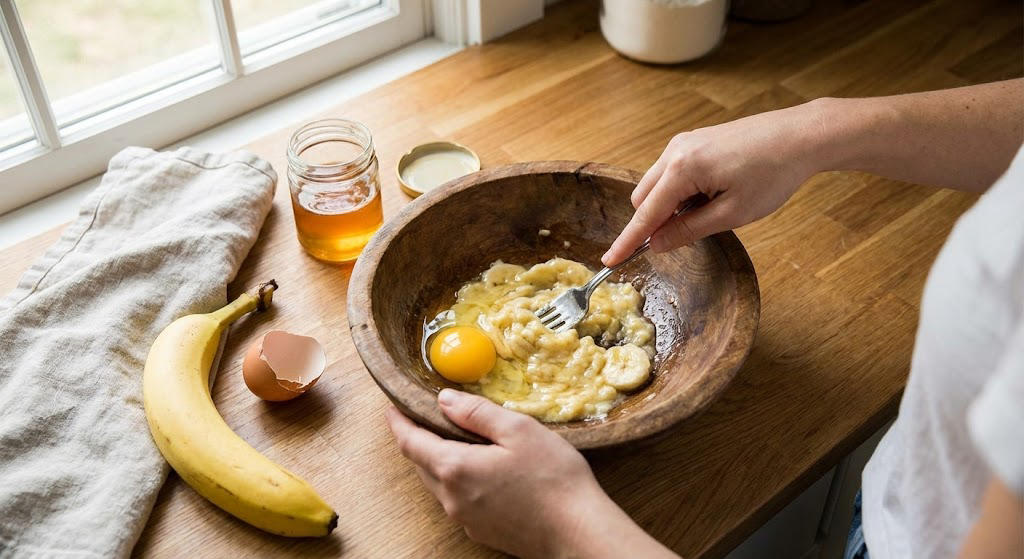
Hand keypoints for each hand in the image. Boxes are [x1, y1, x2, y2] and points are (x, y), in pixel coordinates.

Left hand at [385, 389, 677, 558]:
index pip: (410, 442)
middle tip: (425, 415)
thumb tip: (444, 400)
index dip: (398, 422)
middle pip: (421, 463)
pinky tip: (482, 469)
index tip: (393, 406)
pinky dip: (458, 479)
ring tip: (455, 438)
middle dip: (418, 438)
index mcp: (454, 468)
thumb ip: (476, 412)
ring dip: (439, 460)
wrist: (578, 533)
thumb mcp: (518, 430)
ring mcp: (465, 519)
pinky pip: (458, 499)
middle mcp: (451, 498)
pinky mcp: (482, 531)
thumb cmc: (553, 478)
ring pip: (439, 483)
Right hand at [602, 101, 826, 265]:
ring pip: (655, 185)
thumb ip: (689, 230)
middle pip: (642, 198)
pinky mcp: (693, 141)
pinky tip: (711, 194)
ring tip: (709, 209)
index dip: (627, 242)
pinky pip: (670, 172)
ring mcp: (682, 143)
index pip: (645, 215)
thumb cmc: (772, 174)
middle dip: (653, 222)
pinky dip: (678, 191)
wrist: (799, 136)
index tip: (609, 261)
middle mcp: (674, 152)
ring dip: (668, 206)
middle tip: (685, 235)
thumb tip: (657, 244)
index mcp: (682, 170)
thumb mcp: (732, 213)